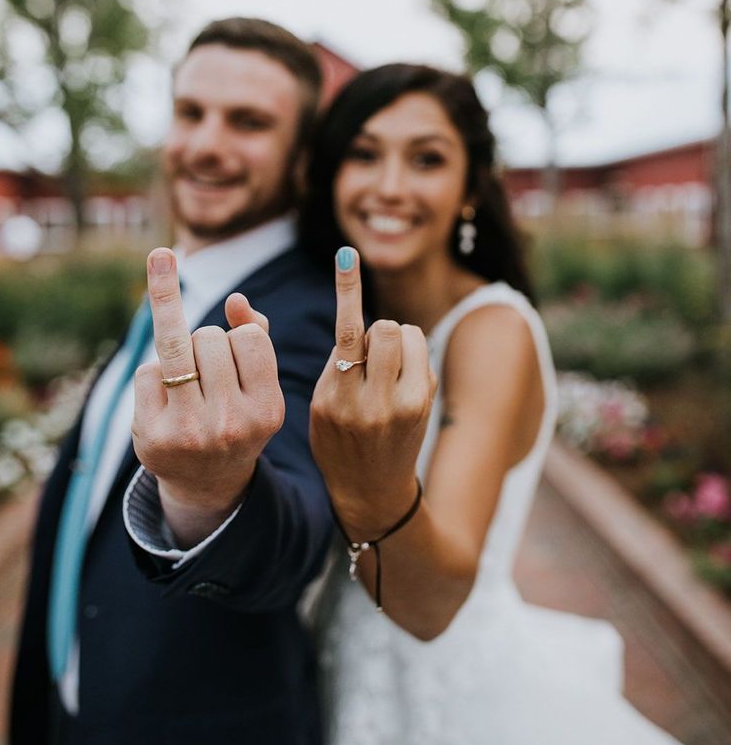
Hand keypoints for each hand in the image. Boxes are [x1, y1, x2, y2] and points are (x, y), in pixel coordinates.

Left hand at [131, 248, 282, 545]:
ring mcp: (189, 431)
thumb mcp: (258, 383)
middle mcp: (231, 424)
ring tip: (187, 377)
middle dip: (206, 343)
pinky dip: (153, 374)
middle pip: (210, 337)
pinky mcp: (152, 435)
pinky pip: (147, 370)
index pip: (249, 336)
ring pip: (176, 344)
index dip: (239, 337)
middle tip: (208, 375)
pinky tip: (165, 402)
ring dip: (180, 349)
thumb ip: (256, 332)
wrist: (206, 482)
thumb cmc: (235, 415)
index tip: (238, 357)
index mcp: (267, 410)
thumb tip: (235, 299)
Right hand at [310, 248, 435, 538]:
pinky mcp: (425, 402)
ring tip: (384, 368)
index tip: (347, 255)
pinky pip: (419, 350)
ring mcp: (404, 404)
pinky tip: (399, 382)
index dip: (347, 290)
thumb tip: (353, 314)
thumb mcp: (319, 406)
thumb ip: (333, 363)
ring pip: (405, 333)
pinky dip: (408, 354)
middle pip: (383, 327)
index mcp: (336, 399)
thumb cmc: (337, 439)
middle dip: (375, 330)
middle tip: (367, 355)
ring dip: (394, 339)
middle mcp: (372, 401)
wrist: (372, 490)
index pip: (345, 334)